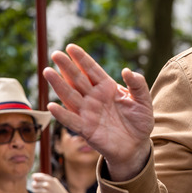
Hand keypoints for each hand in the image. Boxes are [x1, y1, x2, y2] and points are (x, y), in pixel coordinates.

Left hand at [31, 172, 81, 192]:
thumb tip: (35, 178)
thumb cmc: (59, 191)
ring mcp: (47, 189)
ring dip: (34, 188)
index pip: (39, 176)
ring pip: (35, 187)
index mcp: (52, 179)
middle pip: (35, 181)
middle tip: (34, 185)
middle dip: (34, 183)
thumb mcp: (55, 183)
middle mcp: (49, 183)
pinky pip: (37, 192)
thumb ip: (47, 180)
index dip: (35, 176)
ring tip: (36, 189)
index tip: (34, 178)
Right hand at [43, 44, 153, 180]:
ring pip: (70, 96)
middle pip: (78, 79)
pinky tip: (52, 105)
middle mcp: (94, 98)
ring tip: (48, 71)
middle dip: (67, 67)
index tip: (71, 47)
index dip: (82, 58)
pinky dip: (62, 114)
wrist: (137, 145)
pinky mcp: (86, 129)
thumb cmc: (139, 121)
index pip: (92, 70)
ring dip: (59, 85)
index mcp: (107, 88)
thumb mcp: (144, 101)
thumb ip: (138, 85)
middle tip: (55, 54)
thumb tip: (127, 70)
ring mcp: (88, 113)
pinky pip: (71, 120)